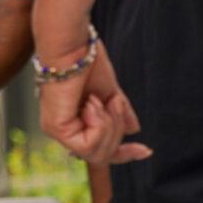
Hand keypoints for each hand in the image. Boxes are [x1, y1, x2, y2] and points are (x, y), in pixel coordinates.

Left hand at [41, 50, 151, 165]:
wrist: (74, 46)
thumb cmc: (87, 60)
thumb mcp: (110, 91)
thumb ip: (119, 112)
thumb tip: (134, 130)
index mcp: (75, 121)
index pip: (99, 150)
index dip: (124, 155)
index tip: (147, 151)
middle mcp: (64, 129)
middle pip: (103, 155)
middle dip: (118, 130)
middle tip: (115, 102)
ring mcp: (57, 131)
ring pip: (97, 154)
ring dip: (110, 125)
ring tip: (102, 100)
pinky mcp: (55, 129)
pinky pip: (88, 145)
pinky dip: (99, 124)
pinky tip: (91, 103)